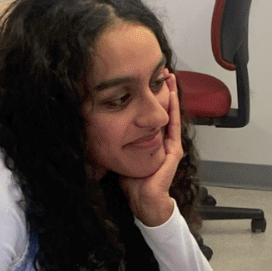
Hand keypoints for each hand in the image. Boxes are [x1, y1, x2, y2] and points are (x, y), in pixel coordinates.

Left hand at [120, 71, 183, 226]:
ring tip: (169, 77)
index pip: (154, 115)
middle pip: (164, 110)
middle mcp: (163, 141)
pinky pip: (173, 127)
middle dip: (164, 90)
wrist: (143, 199)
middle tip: (162, 71)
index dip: (152, 98)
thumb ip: (118, 142)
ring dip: (171, 95)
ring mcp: (170, 145)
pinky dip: (173, 111)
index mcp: (153, 142)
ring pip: (171, 114)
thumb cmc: (132, 182)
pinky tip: (171, 97)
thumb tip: (98, 129)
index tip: (148, 80)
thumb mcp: (122, 155)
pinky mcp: (173, 151)